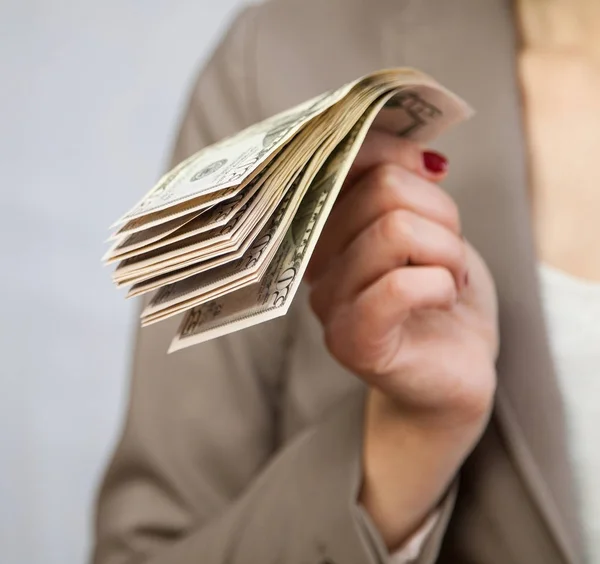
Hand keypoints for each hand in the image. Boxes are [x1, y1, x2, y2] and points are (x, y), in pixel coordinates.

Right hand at [305, 130, 498, 548]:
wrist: (454, 370)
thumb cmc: (440, 296)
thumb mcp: (428, 227)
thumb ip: (406, 188)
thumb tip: (418, 153)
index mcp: (326, 227)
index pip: (340, 161)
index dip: (392, 150)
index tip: (432, 169)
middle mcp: (315, 263)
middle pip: (381, 191)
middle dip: (440, 214)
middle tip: (449, 250)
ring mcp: (329, 304)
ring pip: (395, 231)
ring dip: (447, 252)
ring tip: (451, 278)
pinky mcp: (353, 341)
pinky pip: (398, 286)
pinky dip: (440, 283)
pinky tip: (444, 298)